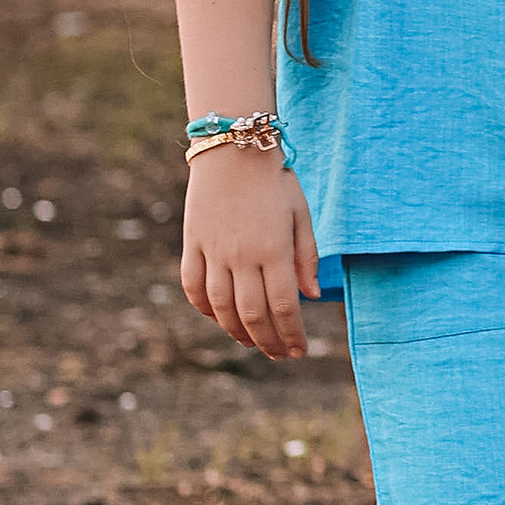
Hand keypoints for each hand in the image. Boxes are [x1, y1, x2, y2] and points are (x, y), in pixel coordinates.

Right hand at [180, 151, 320, 362]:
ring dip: (236, 331)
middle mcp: (242, 256)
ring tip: (252, 342)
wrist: (233, 149)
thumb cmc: (274, 181)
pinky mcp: (193, 244)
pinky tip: (219, 318)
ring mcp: (213, 251)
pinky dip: (205, 308)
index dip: (292, 335)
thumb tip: (312, 297)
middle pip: (253, 314)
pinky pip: (193, 286)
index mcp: (274, 249)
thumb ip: (307, 257)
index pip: (284, 306)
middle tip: (279, 355)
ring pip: (221, 307)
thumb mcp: (300, 214)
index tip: (299, 351)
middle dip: (268, 341)